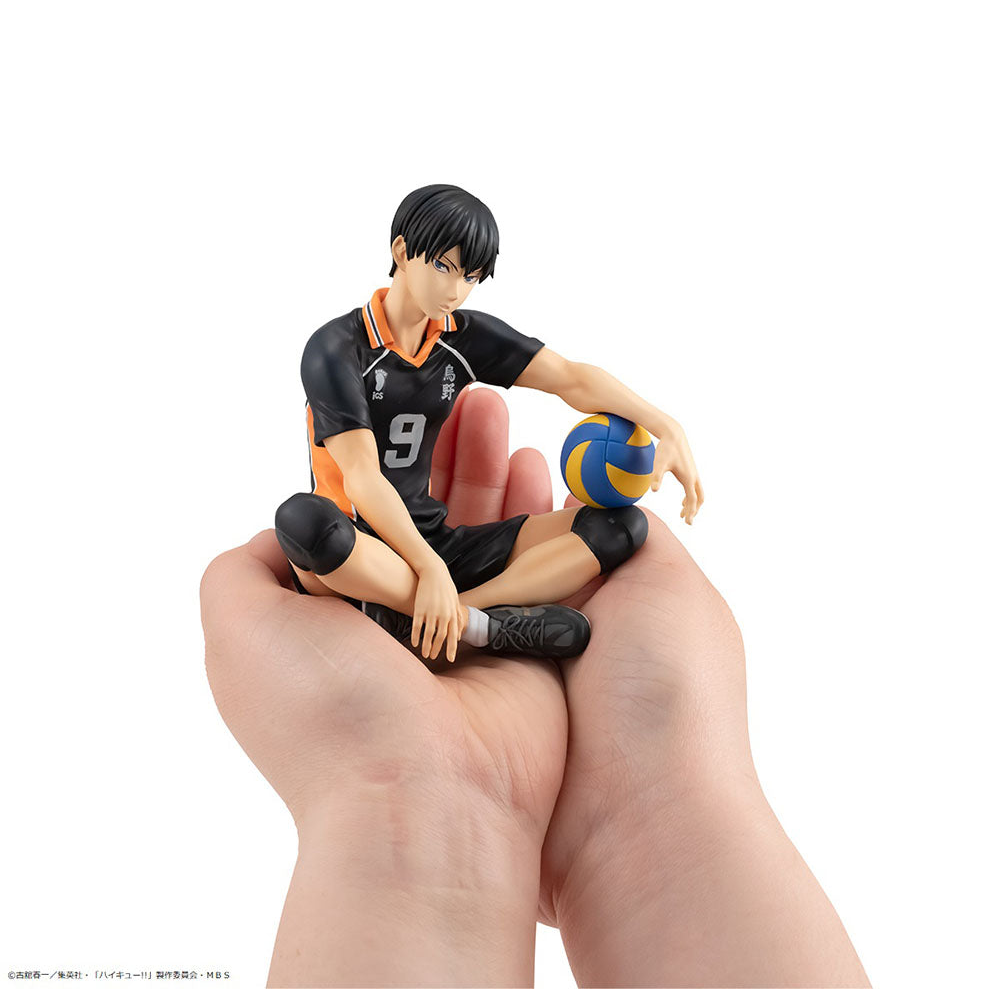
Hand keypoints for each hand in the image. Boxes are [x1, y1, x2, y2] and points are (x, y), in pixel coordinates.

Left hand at [200, 386, 566, 845]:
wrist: (431, 801)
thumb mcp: (239, 628)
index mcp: (331, 608)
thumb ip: (245, 565)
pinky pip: (530, 560)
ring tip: (499, 407)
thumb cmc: (330, 714)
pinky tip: (541, 463)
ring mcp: (462, 623)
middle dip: (438, 449)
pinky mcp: (519, 634)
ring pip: (478, 526)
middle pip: (422, 510)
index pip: (357, 515)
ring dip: (487, 467)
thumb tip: (294, 522)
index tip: (393, 406)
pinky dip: (537, 513)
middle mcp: (395, 612)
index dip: (375, 460)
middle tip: (460, 390)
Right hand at [410, 556, 464, 660]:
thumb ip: (458, 616)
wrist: (434, 572)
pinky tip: (414, 643)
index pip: (453, 635)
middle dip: (437, 650)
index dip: (451, 648)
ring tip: (424, 655)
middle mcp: (443, 614)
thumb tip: (460, 631)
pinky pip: (418, 626)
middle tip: (433, 658)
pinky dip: (416, 636)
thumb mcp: (455, 601)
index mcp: (453, 613)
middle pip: (441, 637)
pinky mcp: (420, 608)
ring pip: (429, 634)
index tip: (450, 659)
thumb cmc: (446, 586)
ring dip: (426, 646)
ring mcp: (431, 612)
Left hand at [651, 416, 703, 523]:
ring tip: (682, 513)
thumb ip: (656, 477)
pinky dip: (691, 496)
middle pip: (699, 498)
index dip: (690, 513)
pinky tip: (683, 499)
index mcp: (688, 478)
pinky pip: (694, 487)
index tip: (688, 523)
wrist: (673, 434)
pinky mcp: (691, 470)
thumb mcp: (659, 464)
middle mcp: (694, 476)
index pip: (692, 500)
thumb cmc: (665, 449)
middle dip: (694, 510)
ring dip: (692, 504)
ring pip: (698, 493)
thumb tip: (652, 490)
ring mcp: (694, 473)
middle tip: (687, 520)